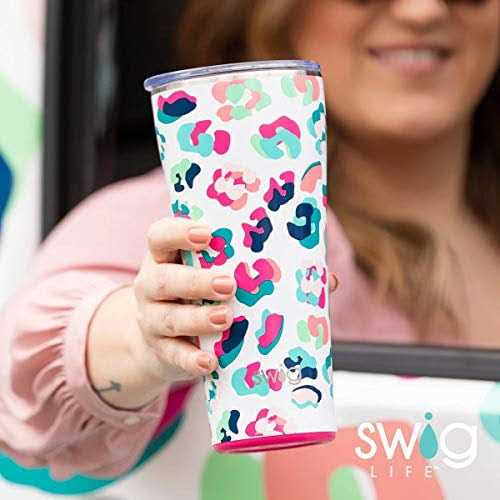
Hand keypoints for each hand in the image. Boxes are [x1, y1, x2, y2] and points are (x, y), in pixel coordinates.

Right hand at [132, 216, 338, 383]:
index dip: (179, 231)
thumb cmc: (200, 299)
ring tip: (227, 319)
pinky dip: (190, 359)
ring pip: (167, 317)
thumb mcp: (218, 275)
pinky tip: (210, 361)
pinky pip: (172, 355)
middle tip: (230, 284)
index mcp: (167, 257)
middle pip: (162, 278)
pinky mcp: (159, 351)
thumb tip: (327, 279)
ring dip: (198, 319)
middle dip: (195, 281)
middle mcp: (151, 285)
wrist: (160, 341)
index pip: (159, 235)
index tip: (208, 234)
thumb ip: (262, 270)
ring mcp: (151, 319)